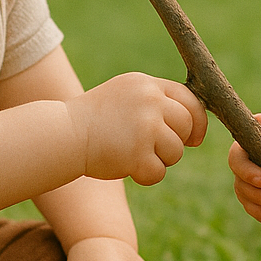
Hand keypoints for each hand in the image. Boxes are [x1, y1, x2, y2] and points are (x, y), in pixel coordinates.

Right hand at [67, 73, 206, 185]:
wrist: (63, 134)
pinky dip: (145, 176)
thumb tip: (194, 123)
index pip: (190, 99)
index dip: (197, 121)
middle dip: (176, 142)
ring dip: (159, 160)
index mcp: (146, 85)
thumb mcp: (125, 95)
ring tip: (132, 155)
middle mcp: (149, 101)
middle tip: (154, 149)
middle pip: (187, 126)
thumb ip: (156, 101)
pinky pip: (158, 172)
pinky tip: (127, 168)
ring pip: (176, 152)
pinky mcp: (138, 153)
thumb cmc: (95, 119)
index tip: (194, 138)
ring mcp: (145, 127)